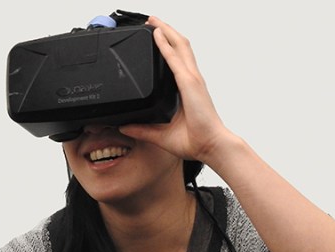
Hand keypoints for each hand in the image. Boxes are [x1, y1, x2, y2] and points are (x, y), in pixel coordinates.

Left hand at [119, 16, 236, 162]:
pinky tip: (157, 34)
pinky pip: (174, 59)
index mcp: (186, 90)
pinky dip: (165, 44)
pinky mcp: (189, 83)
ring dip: (166, 31)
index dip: (167, 46)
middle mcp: (190, 80)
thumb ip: (142, 130)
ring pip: (179, 46)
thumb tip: (124, 126)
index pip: (177, 61)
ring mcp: (191, 80)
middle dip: (166, 31)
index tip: (155, 38)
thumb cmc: (195, 140)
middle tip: (151, 22)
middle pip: (179, 47)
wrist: (210, 146)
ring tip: (153, 21)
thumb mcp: (160, 135)